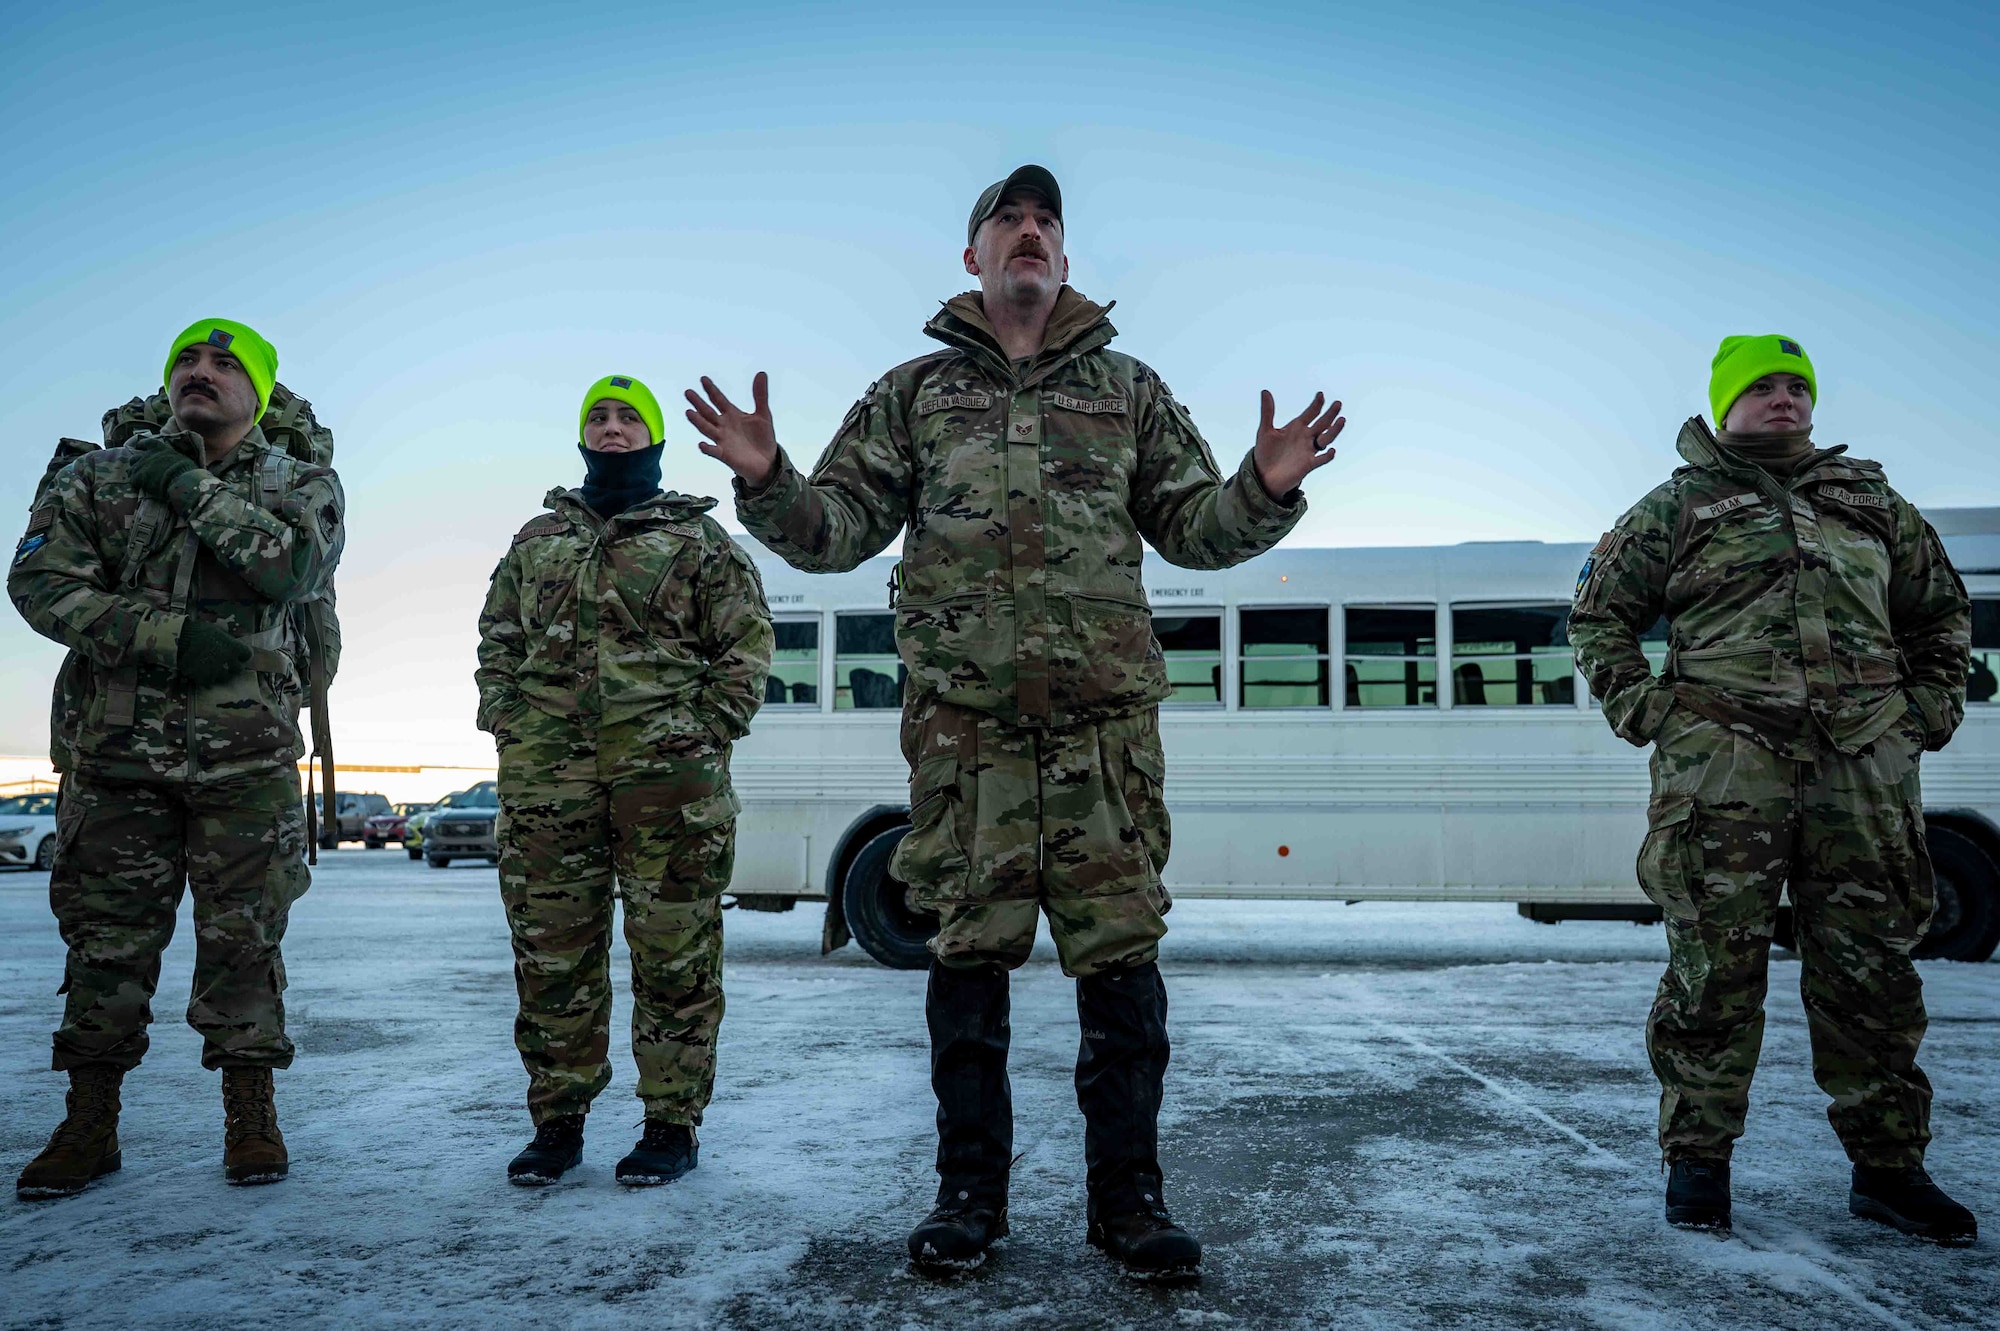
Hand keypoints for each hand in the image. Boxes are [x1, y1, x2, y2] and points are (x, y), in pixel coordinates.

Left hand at [129, 439, 199, 501]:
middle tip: (141, 469)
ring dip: (135, 474)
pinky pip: (133, 480)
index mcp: (158, 447)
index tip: (139, 447)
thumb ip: (170, 458)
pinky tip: (141, 487)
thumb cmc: (185, 469)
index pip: (145, 442)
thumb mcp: (179, 457)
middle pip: (135, 457)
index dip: (141, 445)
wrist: (181, 479)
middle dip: (137, 463)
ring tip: (140, 480)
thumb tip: (172, 461)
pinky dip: (136, 484)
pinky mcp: (138, 477)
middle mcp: (147, 455)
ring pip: (132, 469)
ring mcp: (141, 466)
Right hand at [177, 618, 251, 685]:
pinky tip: (203, 673)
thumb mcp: (216, 631)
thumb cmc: (197, 631)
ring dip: (220, 674)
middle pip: (237, 669)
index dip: (243, 655)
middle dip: (234, 667)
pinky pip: (208, 682)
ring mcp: (215, 670)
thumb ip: (226, 640)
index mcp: (233, 646)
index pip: (246, 654)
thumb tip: (231, 643)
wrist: (177, 638)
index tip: (239, 655)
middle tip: (229, 666)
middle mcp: (227, 660)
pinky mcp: (202, 677)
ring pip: (223, 677)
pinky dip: (206, 678)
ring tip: (214, 670)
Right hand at [685, 373, 779, 488]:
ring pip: (707, 429)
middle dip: (699, 403)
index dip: (711, 390)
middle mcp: (724, 426)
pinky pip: (714, 451)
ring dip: (698, 422)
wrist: (767, 462)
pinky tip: (702, 444)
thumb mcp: (763, 414)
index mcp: (732, 415)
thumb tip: (761, 373)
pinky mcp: (725, 455)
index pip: (719, 400)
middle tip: (688, 392)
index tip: (703, 379)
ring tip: (689, 413)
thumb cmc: (763, 438)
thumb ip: (760, 395)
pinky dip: (708, 448)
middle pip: (708, 412)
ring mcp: (723, 440)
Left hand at [1251, 391, 1343, 497]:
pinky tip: (1331, 450)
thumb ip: (1267, 412)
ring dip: (1334, 430)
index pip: (1310, 413)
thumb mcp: (1265, 431)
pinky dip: (1327, 455)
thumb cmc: (1265, 453)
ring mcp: (1308, 450)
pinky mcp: (1308, 464)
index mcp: (1296, 427)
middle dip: (1330, 414)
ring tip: (1341, 420)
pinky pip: (1321, 460)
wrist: (1263, 475)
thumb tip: (1265, 391)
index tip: (1320, 395)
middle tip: (1338, 403)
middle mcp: (1305, 437)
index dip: (1316, 404)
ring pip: (1326, 438)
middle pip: (1322, 423)